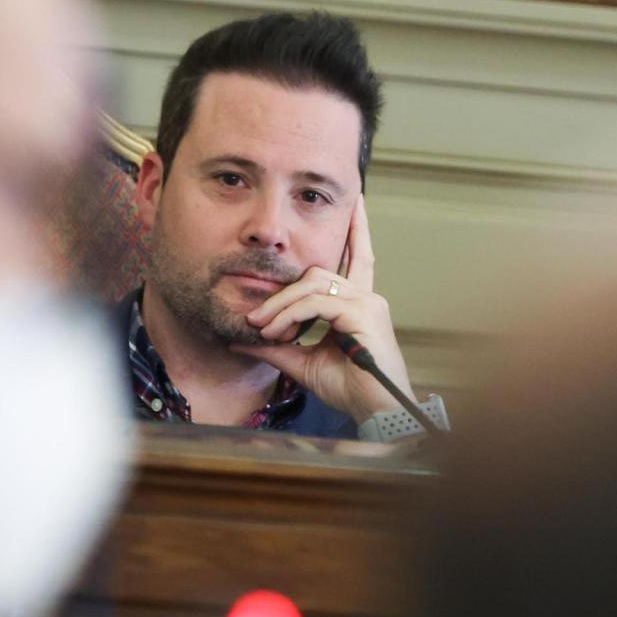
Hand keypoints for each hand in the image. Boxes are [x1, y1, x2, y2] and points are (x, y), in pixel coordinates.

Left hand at [233, 197, 415, 422]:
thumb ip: (275, 347)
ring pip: (312, 285)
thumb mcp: (301, 363)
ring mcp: (368, 303)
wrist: (377, 413)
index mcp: (359, 303)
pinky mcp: (363, 315)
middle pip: (316, 273)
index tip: (356, 204)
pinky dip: (290, 316)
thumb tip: (239, 341)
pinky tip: (276, 332)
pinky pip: (316, 304)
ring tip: (261, 328)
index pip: (359, 257)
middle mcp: (367, 297)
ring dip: (280, 306)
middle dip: (281, 293)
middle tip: (255, 319)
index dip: (357, 230)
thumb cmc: (349, 389)